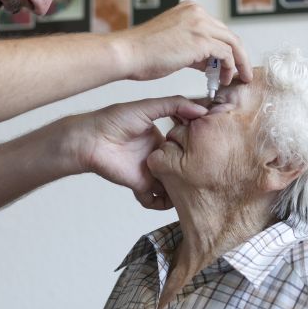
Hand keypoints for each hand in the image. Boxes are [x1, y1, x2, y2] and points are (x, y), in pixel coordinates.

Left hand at [68, 96, 206, 208]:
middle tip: (211, 170)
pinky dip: (161, 204)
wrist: (92, 139)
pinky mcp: (140, 185)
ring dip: (181, 190)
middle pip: (182, 168)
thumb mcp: (148, 107)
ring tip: (195, 188)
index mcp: (162, 138)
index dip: (199, 145)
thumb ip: (175, 105)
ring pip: (172, 187)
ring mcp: (150, 172)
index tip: (215, 144)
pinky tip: (169, 197)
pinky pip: (154, 201)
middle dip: (194, 172)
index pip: (186, 144)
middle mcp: (158, 156)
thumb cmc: (114, 120)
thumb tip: (202, 110)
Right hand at [111, 1, 252, 85]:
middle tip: (242, 71)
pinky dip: (230, 67)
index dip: (226, 48)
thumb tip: (208, 62)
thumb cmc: (143, 53)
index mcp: (189, 10)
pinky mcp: (201, 40)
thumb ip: (193, 49)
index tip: (229, 64)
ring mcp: (200, 25)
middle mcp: (197, 13)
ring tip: (238, 78)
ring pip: (233, 43)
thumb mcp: (173, 45)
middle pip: (228, 34)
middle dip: (238, 55)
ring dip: (238, 63)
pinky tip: (224, 79)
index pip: (217, 29)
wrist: (128, 54)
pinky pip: (227, 54)